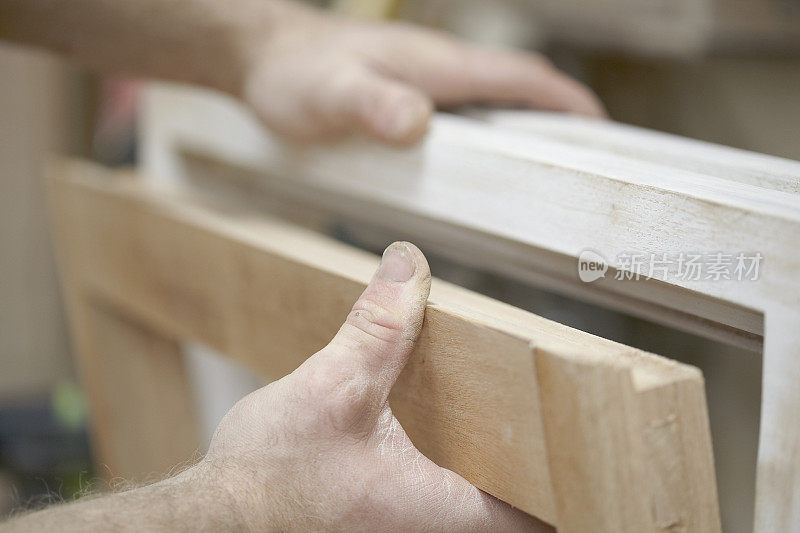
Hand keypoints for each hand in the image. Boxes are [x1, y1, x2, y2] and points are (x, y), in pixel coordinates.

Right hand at [198, 242, 548, 530]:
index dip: (575, 471)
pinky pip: (443, 490)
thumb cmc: (268, 482)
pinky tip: (447, 417)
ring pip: (480, 495)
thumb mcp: (332, 389)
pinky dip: (458, 456)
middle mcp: (436, 530)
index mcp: (442, 511)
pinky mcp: (387, 517)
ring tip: (510, 403)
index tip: (590, 432)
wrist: (214, 520)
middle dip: (538, 453)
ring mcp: (411, 527)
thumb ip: (378, 327)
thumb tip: (407, 266)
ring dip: (496, 454)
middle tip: (554, 403)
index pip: (543, 509)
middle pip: (521, 499)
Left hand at [241, 6, 604, 144]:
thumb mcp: (329, 95)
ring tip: (546, 171)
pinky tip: (481, 165)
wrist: (266, 57)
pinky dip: (488, 134)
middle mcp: (440, 70)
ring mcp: (427, 82)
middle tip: (584, 161)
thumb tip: (417, 121)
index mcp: (438, 66)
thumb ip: (372, 105)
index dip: (564, 100)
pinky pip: (464, 114)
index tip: (599, 128)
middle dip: (559, 118)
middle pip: (518, 89)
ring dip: (527, 127)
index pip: (519, 77)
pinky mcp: (411, 97)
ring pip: (493, 102)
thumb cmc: (296, 74)